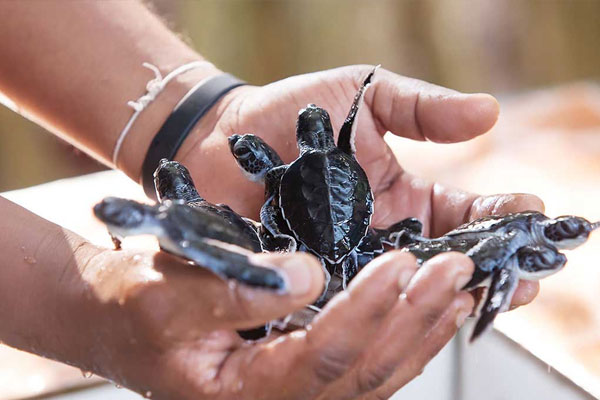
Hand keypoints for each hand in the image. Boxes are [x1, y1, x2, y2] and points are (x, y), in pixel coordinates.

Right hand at [81, 246, 473, 399]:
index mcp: (244, 392)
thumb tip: (310, 277)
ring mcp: (296, 390)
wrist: (118, 319)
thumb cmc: (133, 309)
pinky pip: (366, 363)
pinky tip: (429, 306)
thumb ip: (233, 290)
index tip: (402, 263)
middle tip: (458, 274)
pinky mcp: (303, 369)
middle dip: (416, 321)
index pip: (323, 358)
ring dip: (423, 329)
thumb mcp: (166, 296)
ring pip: (376, 374)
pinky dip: (404, 333)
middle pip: (365, 373)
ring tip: (460, 289)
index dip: (367, 311)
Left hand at [177, 65, 542, 307]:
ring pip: (399, 293)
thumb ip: (420, 109)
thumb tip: (489, 111)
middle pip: (443, 264)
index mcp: (404, 199)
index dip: (500, 218)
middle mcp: (381, 240)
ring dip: (438, 296)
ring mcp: (345, 265)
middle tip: (522, 277)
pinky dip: (370, 310)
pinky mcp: (305, 281)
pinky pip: (343, 302)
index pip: (464, 215)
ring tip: (472, 294)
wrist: (219, 136)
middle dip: (485, 270)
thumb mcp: (364, 96)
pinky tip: (395, 311)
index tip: (530, 218)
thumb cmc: (291, 113)